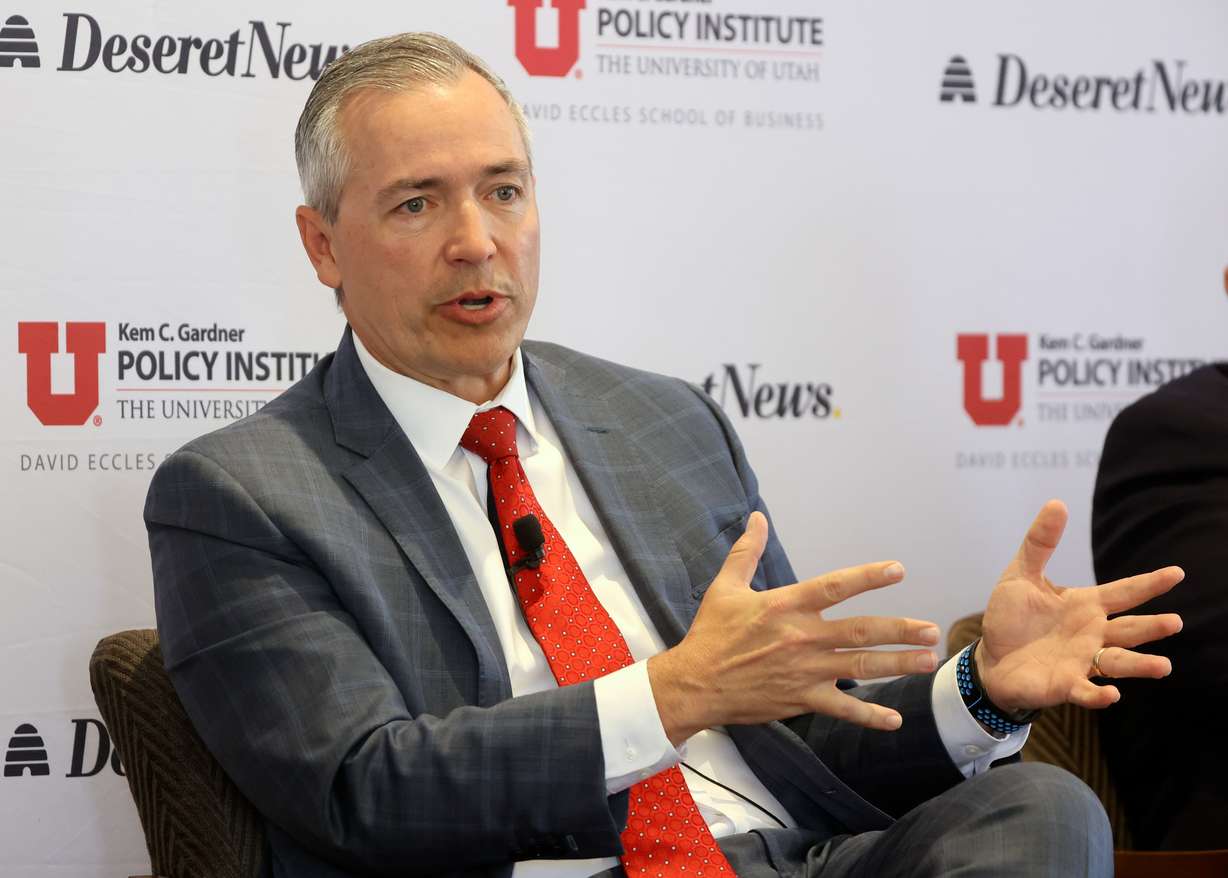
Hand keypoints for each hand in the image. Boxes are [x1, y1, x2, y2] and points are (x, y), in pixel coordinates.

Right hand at [648, 512, 940, 745]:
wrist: (695, 684)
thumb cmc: (711, 634)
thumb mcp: (725, 587)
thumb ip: (746, 551)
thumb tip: (756, 517)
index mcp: (785, 606)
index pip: (834, 587)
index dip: (868, 577)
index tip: (897, 570)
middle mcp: (802, 637)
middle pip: (861, 631)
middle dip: (899, 630)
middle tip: (931, 630)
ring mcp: (805, 671)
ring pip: (861, 667)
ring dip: (897, 664)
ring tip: (926, 660)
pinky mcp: (802, 699)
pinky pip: (842, 708)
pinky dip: (869, 715)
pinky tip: (893, 719)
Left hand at [977, 499, 1183, 712]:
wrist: (990, 658)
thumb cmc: (1010, 618)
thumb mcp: (1020, 575)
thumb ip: (1039, 543)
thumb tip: (1057, 503)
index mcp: (1085, 605)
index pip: (1124, 592)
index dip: (1149, 584)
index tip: (1177, 573)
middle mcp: (1092, 634)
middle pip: (1130, 629)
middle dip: (1152, 626)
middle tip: (1175, 621)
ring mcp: (1082, 661)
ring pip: (1119, 663)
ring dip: (1140, 665)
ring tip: (1164, 665)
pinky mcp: (1066, 685)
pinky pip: (1087, 691)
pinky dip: (1100, 695)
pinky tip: (1112, 695)